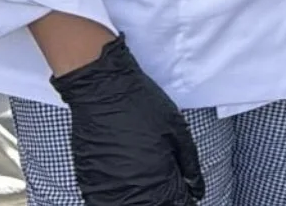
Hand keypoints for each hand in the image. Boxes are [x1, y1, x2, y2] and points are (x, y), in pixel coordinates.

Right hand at [50, 35, 204, 205]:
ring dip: (143, 201)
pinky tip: (126, 186)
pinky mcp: (88, 185)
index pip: (178, 204)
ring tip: (147, 183)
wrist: (102, 91)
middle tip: (167, 186)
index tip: (187, 195)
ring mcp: (108, 192)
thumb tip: (197, 189)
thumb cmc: (141, 104)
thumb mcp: (177, 128)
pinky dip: (119, 199)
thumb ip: (189, 162)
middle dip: (165, 201)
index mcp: (159, 178)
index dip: (185, 200)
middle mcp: (133, 191)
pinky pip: (103, 204)